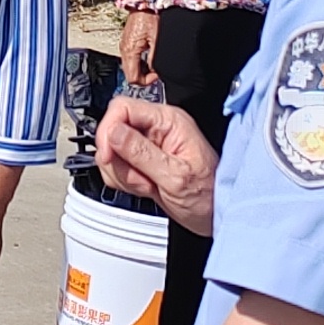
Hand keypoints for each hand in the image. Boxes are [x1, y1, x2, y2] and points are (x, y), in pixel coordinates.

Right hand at [97, 96, 220, 231]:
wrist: (216, 217)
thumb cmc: (211, 195)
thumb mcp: (175, 176)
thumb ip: (141, 153)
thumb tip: (113, 132)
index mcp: (169, 121)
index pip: (122, 108)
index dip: (108, 131)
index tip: (107, 156)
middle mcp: (157, 129)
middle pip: (112, 131)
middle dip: (117, 160)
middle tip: (139, 178)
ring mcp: (148, 146)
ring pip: (111, 152)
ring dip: (122, 174)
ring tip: (147, 185)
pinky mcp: (142, 163)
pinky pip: (116, 168)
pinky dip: (124, 182)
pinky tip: (145, 188)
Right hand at [117, 8, 158, 84]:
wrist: (144, 2)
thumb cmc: (150, 16)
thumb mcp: (156, 40)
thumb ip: (154, 59)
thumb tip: (155, 71)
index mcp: (129, 50)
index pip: (133, 78)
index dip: (146, 81)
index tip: (157, 76)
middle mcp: (124, 49)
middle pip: (130, 74)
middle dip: (144, 77)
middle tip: (156, 71)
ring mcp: (124, 46)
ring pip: (130, 67)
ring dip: (141, 70)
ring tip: (153, 64)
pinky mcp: (127, 42)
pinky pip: (131, 59)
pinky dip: (139, 62)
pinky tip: (148, 57)